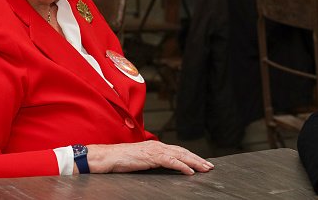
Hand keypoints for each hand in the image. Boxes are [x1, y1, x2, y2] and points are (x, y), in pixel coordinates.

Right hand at [86, 140, 213, 174]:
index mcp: (155, 146)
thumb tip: (162, 167)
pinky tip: (190, 171)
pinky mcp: (150, 157)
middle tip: (209, 166)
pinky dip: (182, 166)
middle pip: (182, 152)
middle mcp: (157, 145)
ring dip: (194, 162)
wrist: (107, 157)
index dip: (190, 156)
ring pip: (179, 155)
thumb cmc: (120, 160)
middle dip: (197, 159)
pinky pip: (170, 162)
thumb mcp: (140, 160)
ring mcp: (154, 150)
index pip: (177, 150)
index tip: (201, 162)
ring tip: (205, 168)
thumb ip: (151, 161)